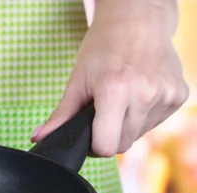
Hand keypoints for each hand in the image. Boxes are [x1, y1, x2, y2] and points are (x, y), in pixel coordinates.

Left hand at [32, 0, 189, 156]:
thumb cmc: (103, 48)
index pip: (106, 147)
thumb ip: (60, 115)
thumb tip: (39, 139)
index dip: (94, 145)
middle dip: (108, 135)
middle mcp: (145, 95)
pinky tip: (137, 94)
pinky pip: (154, 124)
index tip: (89, 132)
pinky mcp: (179, 97)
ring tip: (120, 99)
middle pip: (122, 145)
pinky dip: (142, 117)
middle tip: (102, 111)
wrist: (138, 20)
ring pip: (138, 136)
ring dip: (126, 126)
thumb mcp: (77, 81)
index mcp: (116, 91)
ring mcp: (166, 96)